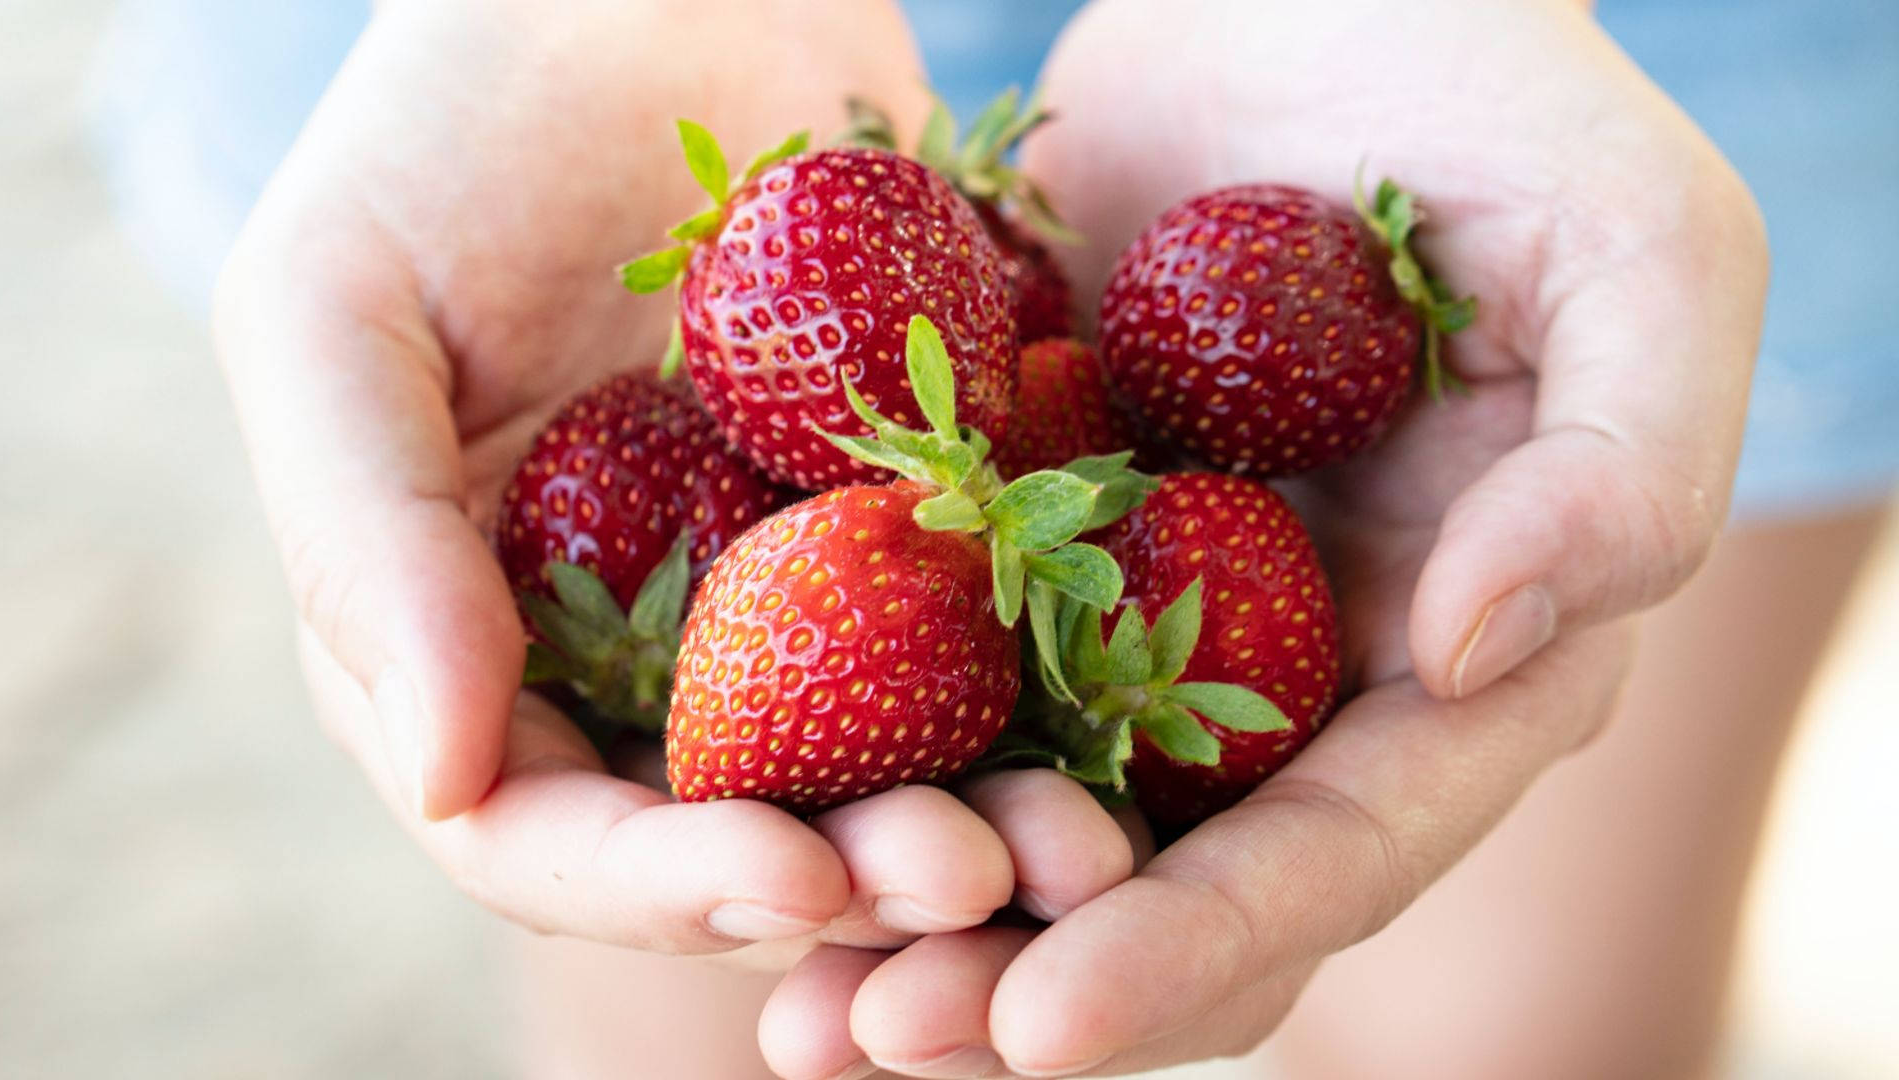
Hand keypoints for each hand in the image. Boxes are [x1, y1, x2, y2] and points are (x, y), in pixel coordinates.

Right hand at [215, 0, 1134, 958]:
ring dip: (980, 823)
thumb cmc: (451, 122)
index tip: (784, 881)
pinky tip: (1142, 721)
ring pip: (886, 770)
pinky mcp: (925, 518)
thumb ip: (360, 541)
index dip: (655, 884)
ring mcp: (790, 592)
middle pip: (736, 833)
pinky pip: (1003, 632)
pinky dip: (1065, 693)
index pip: (543, 833)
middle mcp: (640, 651)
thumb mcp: (334, 306)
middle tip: (972, 882)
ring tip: (1078, 845)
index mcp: (478, 643)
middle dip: (849, 883)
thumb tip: (442, 782)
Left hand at [756, 0, 1764, 1072]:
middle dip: (1020, 983)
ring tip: (788, 1007)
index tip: (1045, 1022)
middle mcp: (1299, 684)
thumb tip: (1476, 657)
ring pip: (1030, 818)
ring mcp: (1149, 623)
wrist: (1303, 0)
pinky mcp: (1021, 545)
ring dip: (908, 922)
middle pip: (1166, 891)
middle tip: (865, 1042)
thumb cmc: (1506, 105)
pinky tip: (735, 821)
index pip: (1337, 853)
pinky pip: (923, 674)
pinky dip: (841, 759)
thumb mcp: (1642, 255)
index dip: (1200, 952)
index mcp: (1460, 664)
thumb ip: (1625, 471)